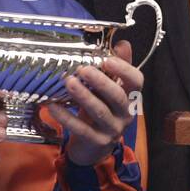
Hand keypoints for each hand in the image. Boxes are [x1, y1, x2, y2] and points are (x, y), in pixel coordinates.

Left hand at [48, 40, 142, 165]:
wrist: (93, 147)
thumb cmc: (101, 110)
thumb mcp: (109, 89)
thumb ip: (117, 67)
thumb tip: (122, 43)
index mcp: (130, 96)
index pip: (136, 81)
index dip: (124, 69)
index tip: (108, 59)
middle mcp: (125, 113)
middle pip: (117, 96)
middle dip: (101, 82)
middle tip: (83, 69)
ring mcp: (112, 129)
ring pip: (100, 112)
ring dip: (84, 96)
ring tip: (68, 82)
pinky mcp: (97, 142)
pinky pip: (81, 129)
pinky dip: (66, 117)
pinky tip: (53, 106)